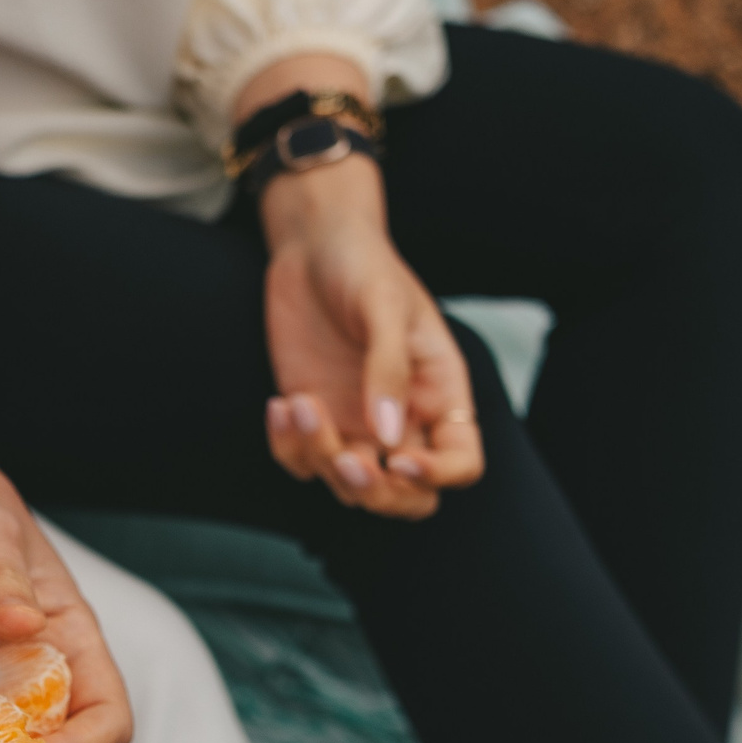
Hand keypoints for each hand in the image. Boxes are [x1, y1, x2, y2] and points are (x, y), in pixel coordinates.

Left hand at [258, 155, 483, 518]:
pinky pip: (301, 462)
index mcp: (440, 394)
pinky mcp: (312, 418)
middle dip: (379, 493)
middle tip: (348, 461)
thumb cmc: (364, 265)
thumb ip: (389, 369)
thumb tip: (389, 440)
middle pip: (408, 497)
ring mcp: (355, 424)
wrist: (312, 245)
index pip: (461, 462)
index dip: (439, 475)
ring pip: (349, 486)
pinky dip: (287, 447)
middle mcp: (402, 420)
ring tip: (300, 403)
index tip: (400, 458)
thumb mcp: (384, 305)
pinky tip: (280, 405)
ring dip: (321, 458)